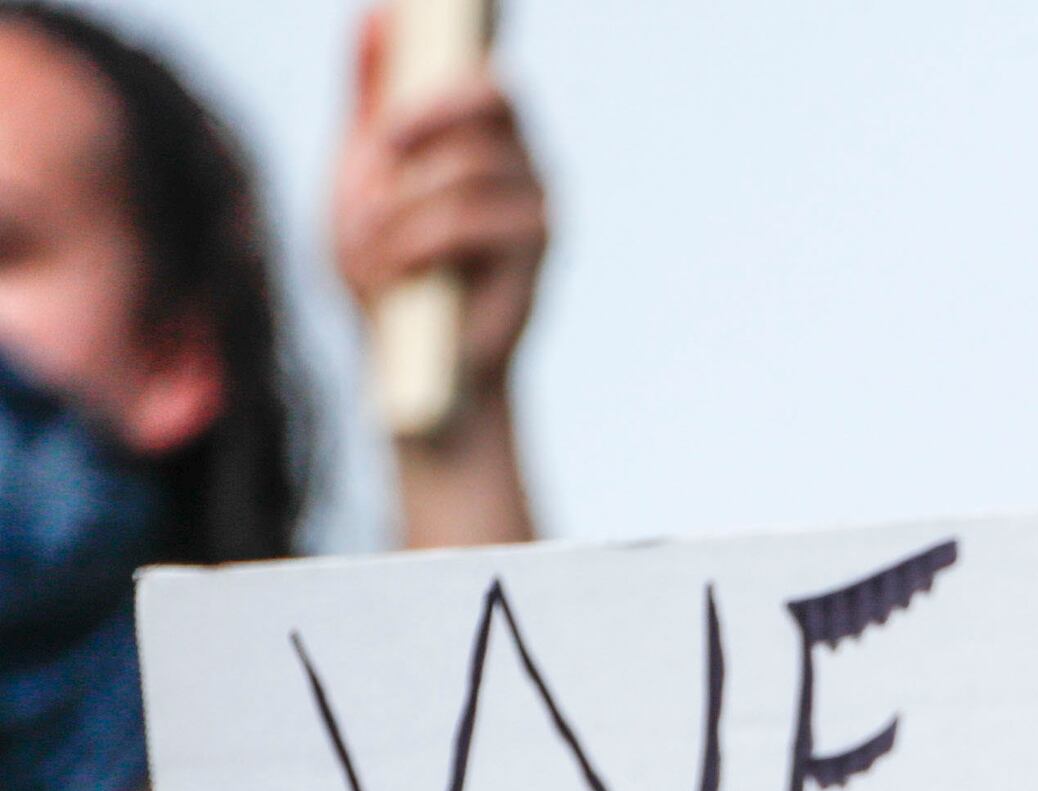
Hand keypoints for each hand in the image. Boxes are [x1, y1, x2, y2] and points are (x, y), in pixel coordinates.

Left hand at [330, 10, 549, 405]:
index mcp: (488, 140)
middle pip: (488, 101)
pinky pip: (464, 221)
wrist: (408, 368)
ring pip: (464, 169)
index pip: (488, 77)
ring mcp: (537, 212)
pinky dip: (410, 244)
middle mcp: (525, 168)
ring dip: (395, 206)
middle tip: (374, 155)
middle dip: (415, 123)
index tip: (402, 98)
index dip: (454, 65)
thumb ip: (368, 95)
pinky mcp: (536, 261)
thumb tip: (378, 13)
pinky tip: (393, 275)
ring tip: (367, 249)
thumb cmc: (386, 271)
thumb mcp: (360, 171)